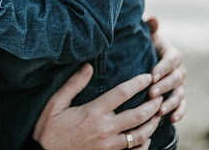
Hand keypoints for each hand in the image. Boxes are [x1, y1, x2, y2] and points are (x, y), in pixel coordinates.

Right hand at [33, 63, 161, 149]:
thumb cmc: (48, 130)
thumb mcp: (55, 104)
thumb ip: (73, 84)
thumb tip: (88, 66)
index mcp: (93, 112)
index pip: (122, 93)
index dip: (137, 83)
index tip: (148, 76)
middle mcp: (105, 129)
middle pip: (138, 115)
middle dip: (153, 104)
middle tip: (160, 96)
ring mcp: (109, 146)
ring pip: (139, 135)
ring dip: (152, 124)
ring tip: (158, 115)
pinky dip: (143, 146)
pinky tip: (146, 139)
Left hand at [146, 16, 186, 122]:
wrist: (147, 60)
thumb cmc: (145, 47)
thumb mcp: (147, 38)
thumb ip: (150, 29)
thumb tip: (153, 18)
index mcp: (173, 54)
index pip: (171, 60)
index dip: (163, 67)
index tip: (152, 74)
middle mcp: (179, 70)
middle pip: (176, 78)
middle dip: (164, 86)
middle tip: (151, 93)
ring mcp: (181, 85)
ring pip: (179, 94)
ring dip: (170, 102)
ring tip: (159, 110)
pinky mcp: (179, 97)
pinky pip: (183, 106)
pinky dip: (179, 113)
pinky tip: (172, 120)